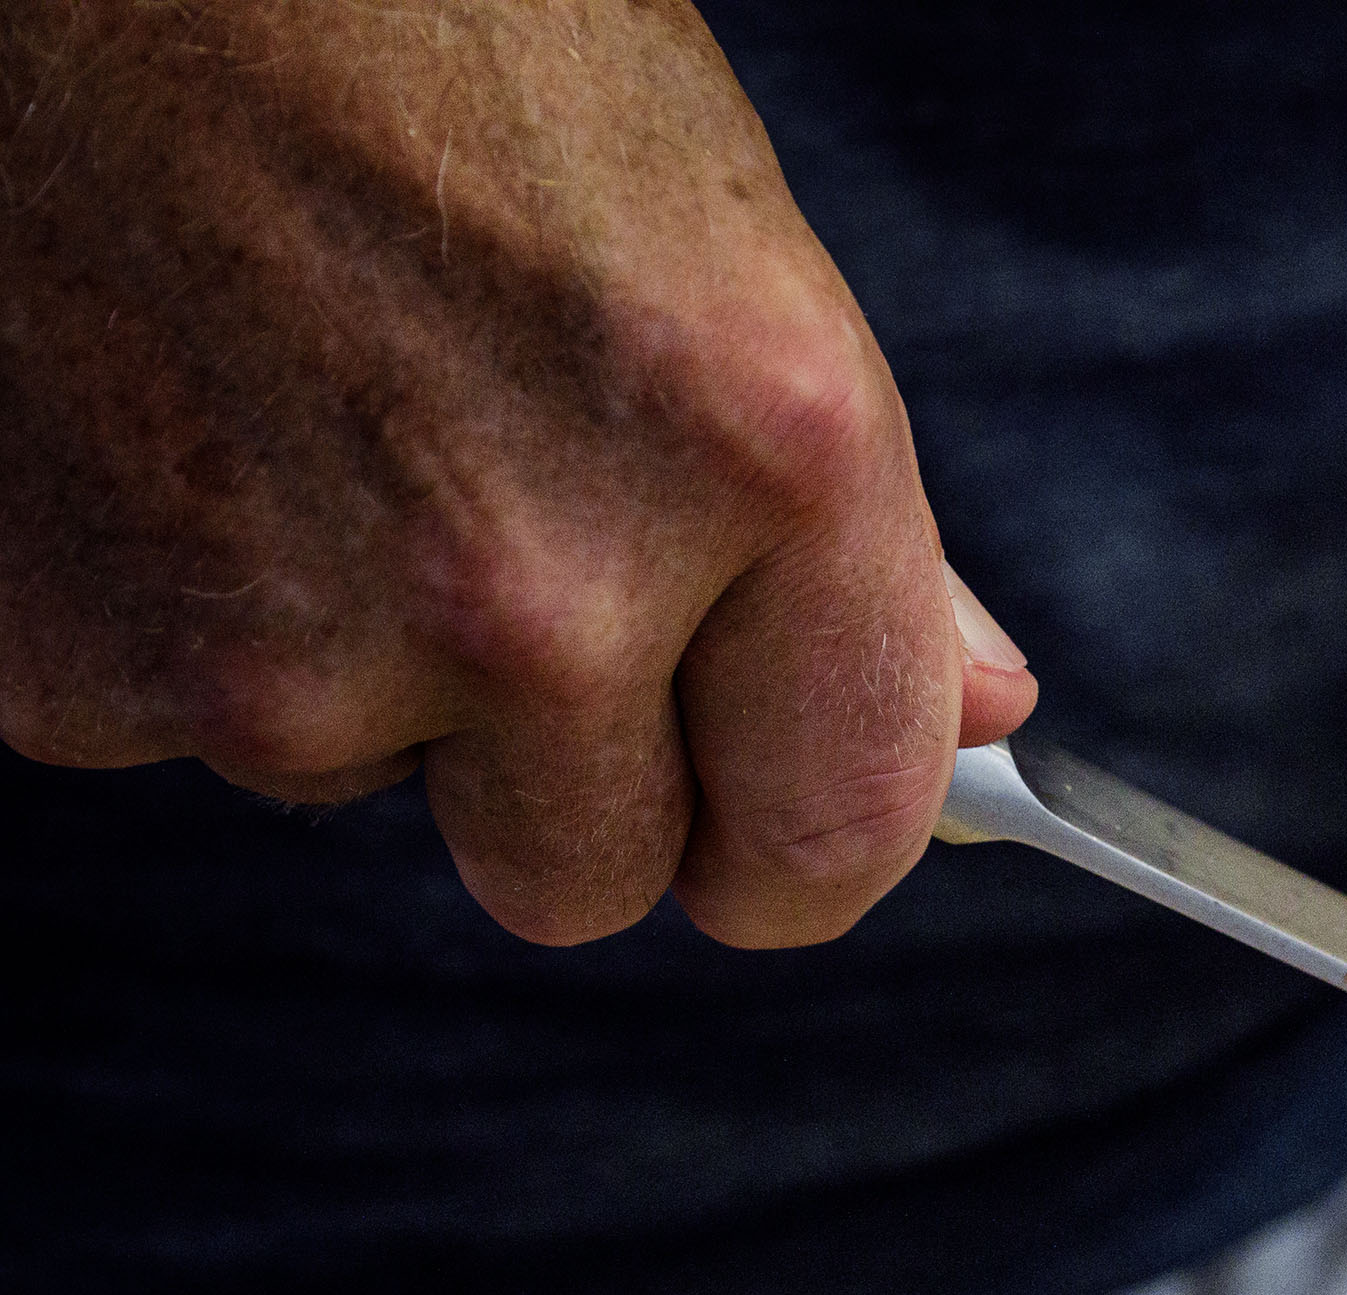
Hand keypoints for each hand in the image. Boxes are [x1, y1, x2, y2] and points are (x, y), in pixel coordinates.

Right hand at [0, 0, 1032, 949]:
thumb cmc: (419, 26)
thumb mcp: (719, 246)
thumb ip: (854, 527)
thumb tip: (975, 703)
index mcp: (753, 455)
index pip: (834, 833)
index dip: (799, 850)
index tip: (769, 824)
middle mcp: (532, 585)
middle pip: (589, 876)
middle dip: (567, 774)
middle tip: (495, 569)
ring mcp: (288, 644)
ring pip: (366, 784)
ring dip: (354, 661)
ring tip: (310, 414)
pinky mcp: (72, 664)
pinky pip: (171, 724)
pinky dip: (178, 609)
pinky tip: (179, 420)